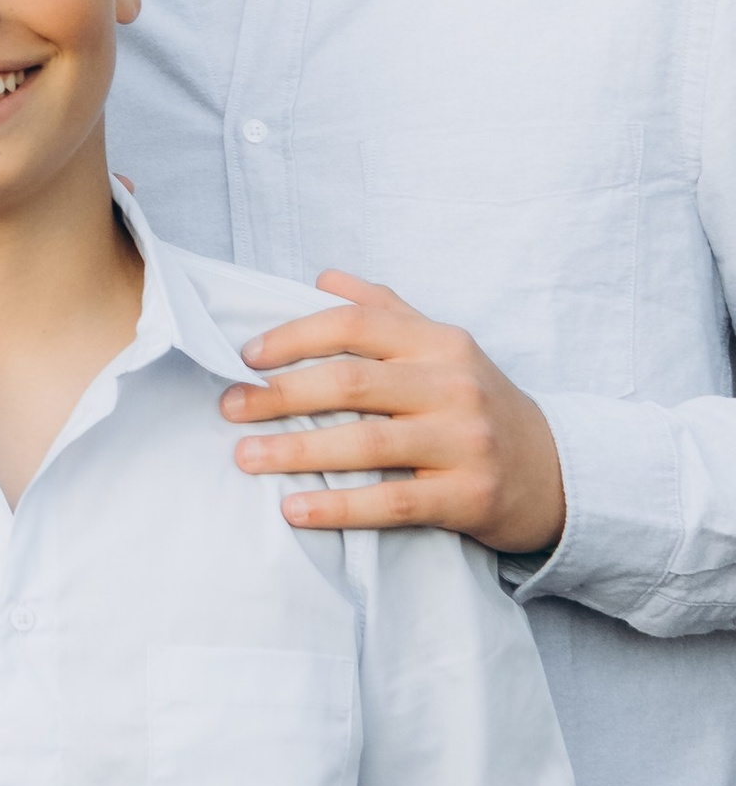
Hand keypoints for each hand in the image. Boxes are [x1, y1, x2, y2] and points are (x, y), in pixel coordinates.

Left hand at [221, 273, 566, 553]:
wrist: (556, 472)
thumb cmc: (479, 405)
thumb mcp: (443, 348)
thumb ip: (385, 311)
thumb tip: (323, 277)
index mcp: (439, 343)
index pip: (354, 325)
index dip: (294, 337)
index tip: (246, 356)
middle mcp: (453, 386)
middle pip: (351, 383)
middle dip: (279, 394)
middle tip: (228, 407)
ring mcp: (464, 441)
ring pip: (366, 443)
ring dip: (296, 450)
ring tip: (246, 457)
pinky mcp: (468, 496)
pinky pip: (393, 501)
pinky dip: (339, 507)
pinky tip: (296, 509)